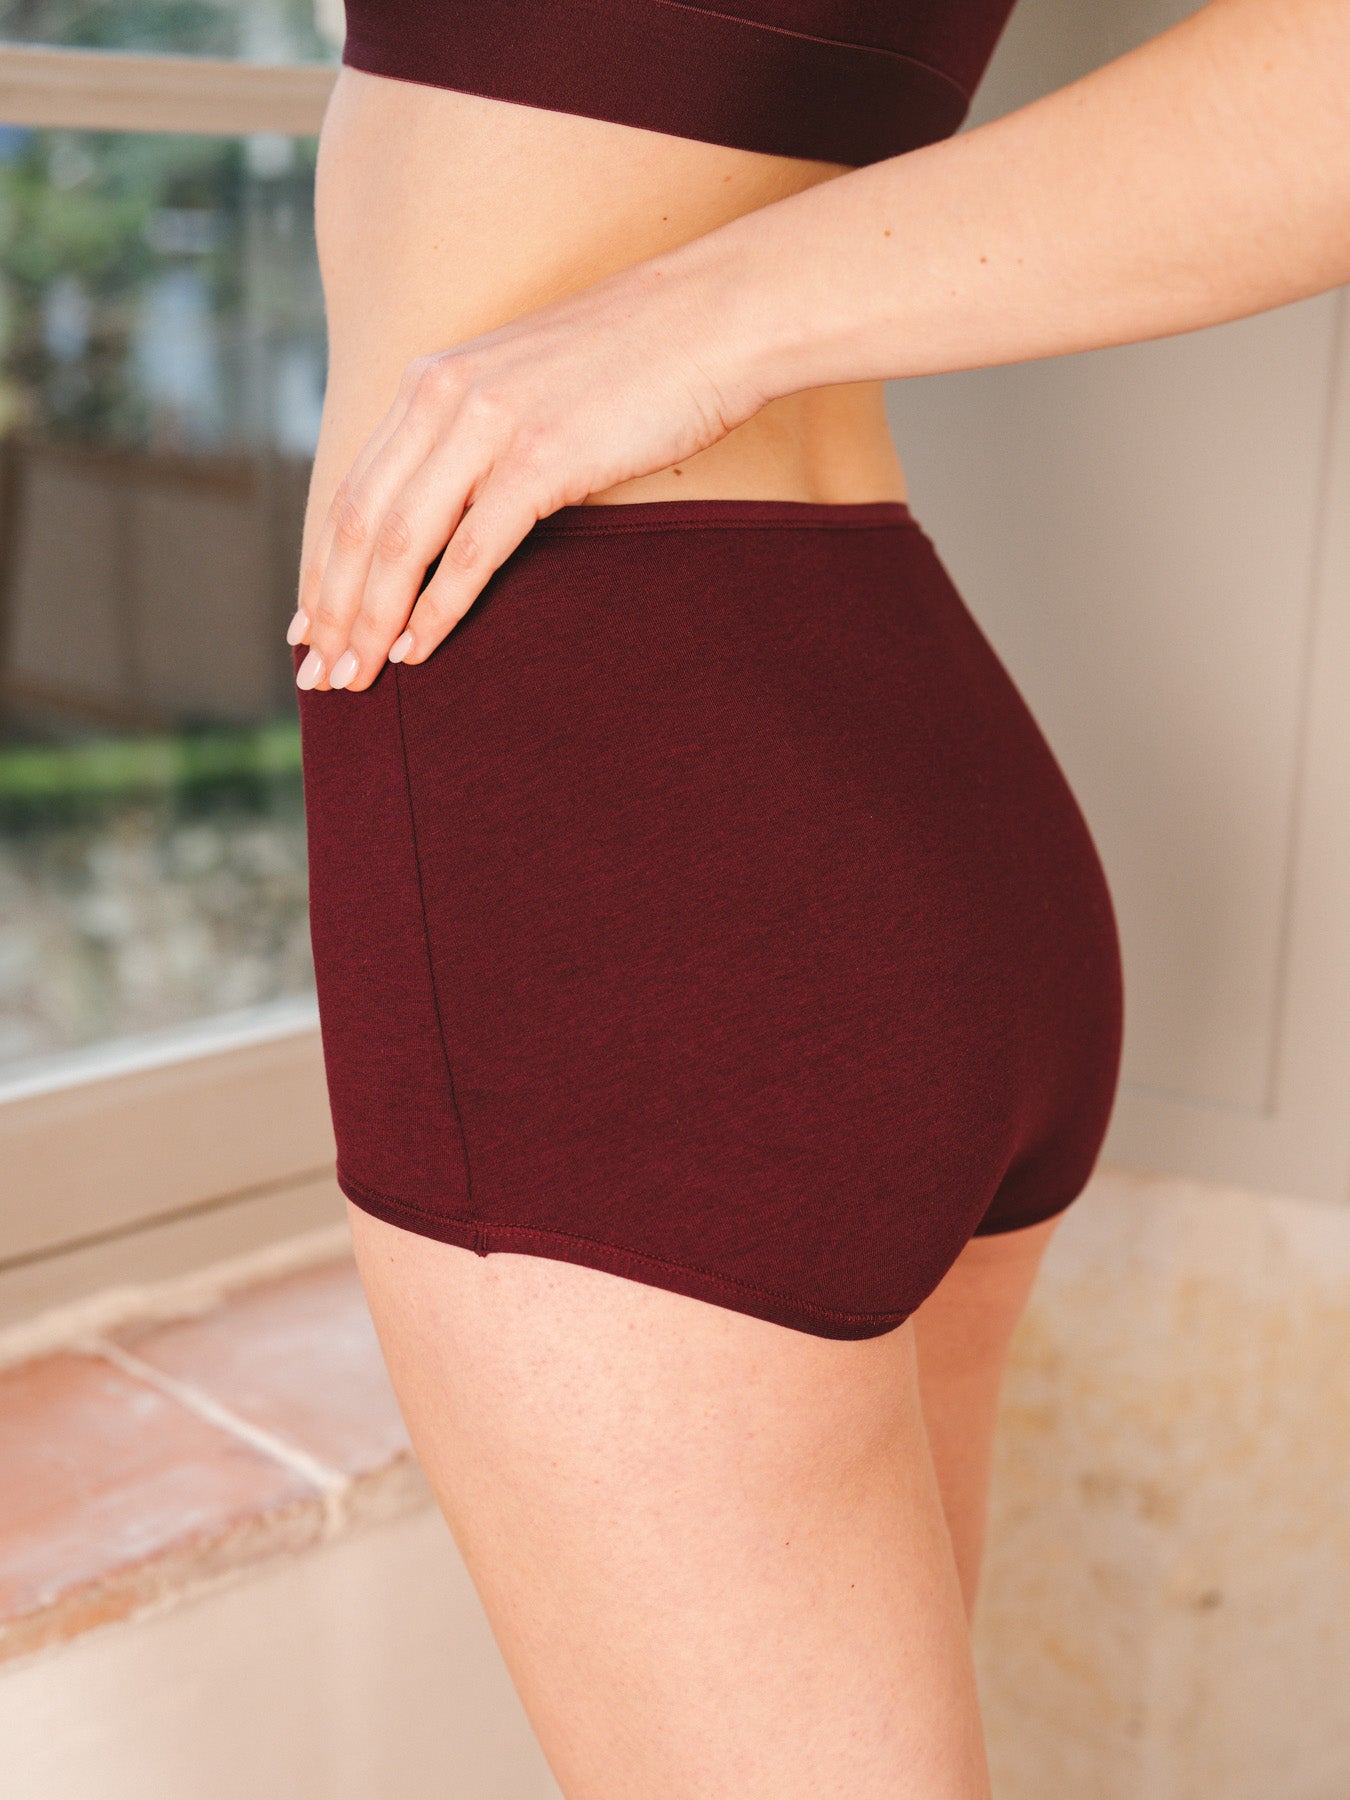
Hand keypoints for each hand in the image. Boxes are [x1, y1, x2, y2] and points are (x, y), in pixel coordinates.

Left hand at [289, 248, 760, 691]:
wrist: (715, 317)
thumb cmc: (637, 363)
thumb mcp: (530, 388)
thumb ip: (480, 437)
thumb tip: (459, 509)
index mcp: (433, 382)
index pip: (353, 492)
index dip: (322, 569)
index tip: (308, 629)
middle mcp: (444, 397)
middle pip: (360, 524)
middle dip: (333, 609)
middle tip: (319, 675)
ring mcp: (489, 427)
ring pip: (400, 542)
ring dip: (372, 620)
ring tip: (357, 678)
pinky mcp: (539, 459)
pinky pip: (469, 551)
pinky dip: (436, 609)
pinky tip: (417, 651)